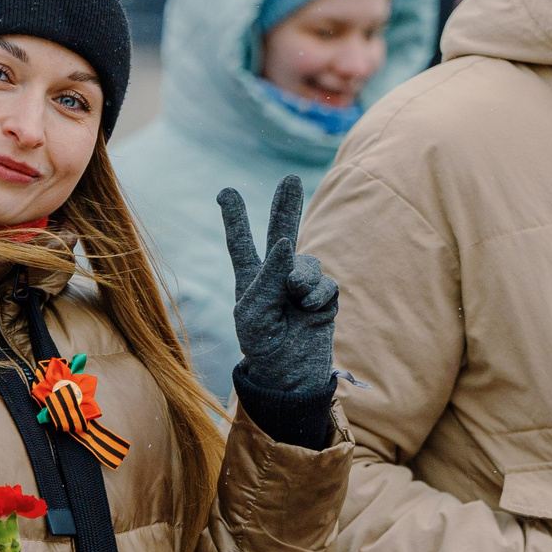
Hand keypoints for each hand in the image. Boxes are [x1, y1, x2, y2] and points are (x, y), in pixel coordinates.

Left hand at [217, 175, 339, 397]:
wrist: (288, 372)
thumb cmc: (262, 343)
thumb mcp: (253, 310)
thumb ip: (269, 274)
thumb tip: (288, 242)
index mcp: (250, 278)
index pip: (241, 243)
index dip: (235, 218)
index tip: (225, 192)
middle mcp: (277, 275)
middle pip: (282, 231)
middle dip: (287, 205)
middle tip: (291, 178)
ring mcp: (302, 284)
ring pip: (307, 262)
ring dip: (300, 280)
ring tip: (294, 302)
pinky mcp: (324, 295)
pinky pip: (325, 283)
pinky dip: (317, 296)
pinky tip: (309, 311)